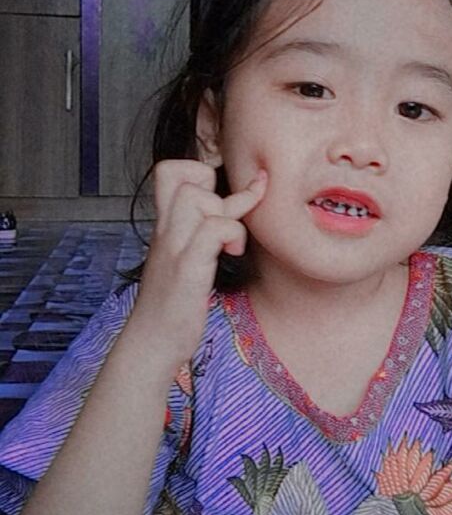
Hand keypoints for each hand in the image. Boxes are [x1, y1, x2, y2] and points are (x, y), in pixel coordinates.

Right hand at [127, 159, 266, 368]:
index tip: (220, 193)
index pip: (168, 170)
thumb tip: (236, 204)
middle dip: (214, 188)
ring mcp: (174, 248)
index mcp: (163, 225)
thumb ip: (201, 228)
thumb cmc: (173, 303)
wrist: (151, 344)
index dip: (198, 171)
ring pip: (199, 197)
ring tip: (231, 243)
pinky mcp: (187, 269)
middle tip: (227, 217)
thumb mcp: (183, 256)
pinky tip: (233, 253)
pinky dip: (233, 235)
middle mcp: (165, 230)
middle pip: (183, 175)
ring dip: (226, 213)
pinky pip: (215, 228)